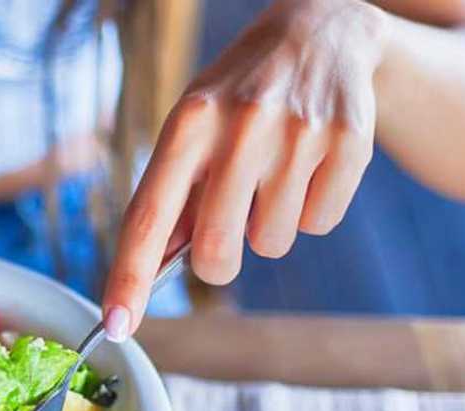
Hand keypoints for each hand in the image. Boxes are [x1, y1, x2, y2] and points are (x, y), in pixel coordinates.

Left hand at [102, 0, 388, 339]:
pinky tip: (309, 165)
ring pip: (272, 244)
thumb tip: (150, 272)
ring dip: (269, 227)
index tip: (114, 326)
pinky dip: (313, 210)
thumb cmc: (240, 95)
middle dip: (218, 262)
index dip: (129, 278)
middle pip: (217, 252)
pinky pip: (320, 224)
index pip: (148, 216)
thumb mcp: (195, 126)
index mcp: (189, 123)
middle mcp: (241, 126)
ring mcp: (300, 133)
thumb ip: (175, 195)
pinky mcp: (349, 142)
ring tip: (273, 174)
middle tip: (227, 229)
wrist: (323, 30)